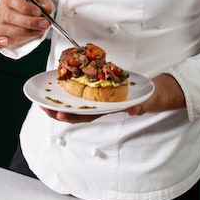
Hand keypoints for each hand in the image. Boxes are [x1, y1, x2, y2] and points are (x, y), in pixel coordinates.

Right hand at [0, 0, 51, 49]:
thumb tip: (46, 10)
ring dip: (23, 33)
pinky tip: (6, 42)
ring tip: (38, 31)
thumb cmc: (32, 3)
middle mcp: (2, 8)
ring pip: (4, 29)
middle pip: (9, 16)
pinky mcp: (0, 34)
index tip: (38, 12)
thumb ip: (43, 4)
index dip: (25, 7)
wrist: (29, 9)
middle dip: (28, 22)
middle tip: (44, 23)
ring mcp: (0, 21)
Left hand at [39, 74, 185, 123]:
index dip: (73, 116)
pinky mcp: (102, 88)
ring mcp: (102, 97)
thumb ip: (141, 105)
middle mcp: (103, 105)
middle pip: (77, 111)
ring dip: (62, 102)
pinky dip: (73, 88)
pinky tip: (63, 83)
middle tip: (41, 106)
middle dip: (59, 111)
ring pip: (78, 103)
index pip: (89, 115)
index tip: (58, 114)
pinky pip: (85, 90)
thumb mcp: (148, 100)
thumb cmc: (151, 96)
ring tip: (45, 99)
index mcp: (111, 109)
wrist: (157, 90)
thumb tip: (133, 109)